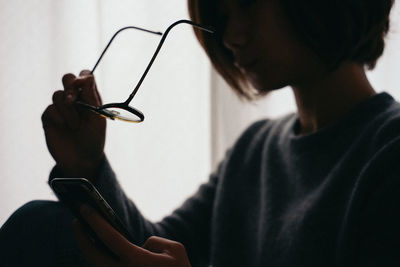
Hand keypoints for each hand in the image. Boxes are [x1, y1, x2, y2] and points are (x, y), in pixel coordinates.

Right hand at [42, 70, 105, 180]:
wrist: (82, 160)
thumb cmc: (93, 138)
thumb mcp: (97, 117)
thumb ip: (91, 97)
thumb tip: (87, 77)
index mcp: (90, 97)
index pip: (86, 76)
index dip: (82, 77)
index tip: (81, 85)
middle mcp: (75, 99)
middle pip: (67, 78)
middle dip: (70, 87)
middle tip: (73, 101)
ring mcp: (61, 108)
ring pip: (58, 95)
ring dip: (68, 111)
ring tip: (75, 126)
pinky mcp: (50, 118)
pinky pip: (50, 109)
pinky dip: (59, 118)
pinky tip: (65, 128)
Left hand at [73, 205, 191, 266]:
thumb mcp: (175, 250)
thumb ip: (154, 243)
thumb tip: (139, 245)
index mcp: (139, 263)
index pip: (111, 238)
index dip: (96, 221)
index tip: (84, 208)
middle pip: (93, 256)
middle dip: (81, 237)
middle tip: (76, 220)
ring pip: (96, 265)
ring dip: (88, 248)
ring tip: (83, 231)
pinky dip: (98, 257)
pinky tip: (97, 246)